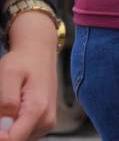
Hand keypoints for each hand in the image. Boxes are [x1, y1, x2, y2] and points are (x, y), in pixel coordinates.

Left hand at [0, 12, 58, 140]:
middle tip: (1, 105)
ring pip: (17, 137)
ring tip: (5, 104)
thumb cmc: (22, 62)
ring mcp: (46, 123)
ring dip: (5, 127)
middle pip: (14, 139)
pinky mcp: (43, 123)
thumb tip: (2, 127)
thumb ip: (6, 102)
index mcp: (38, 110)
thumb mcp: (8, 75)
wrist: (39, 53)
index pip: (12, 140)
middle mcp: (45, 121)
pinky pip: (22, 132)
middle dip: (1, 128)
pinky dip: (11, 125)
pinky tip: (9, 110)